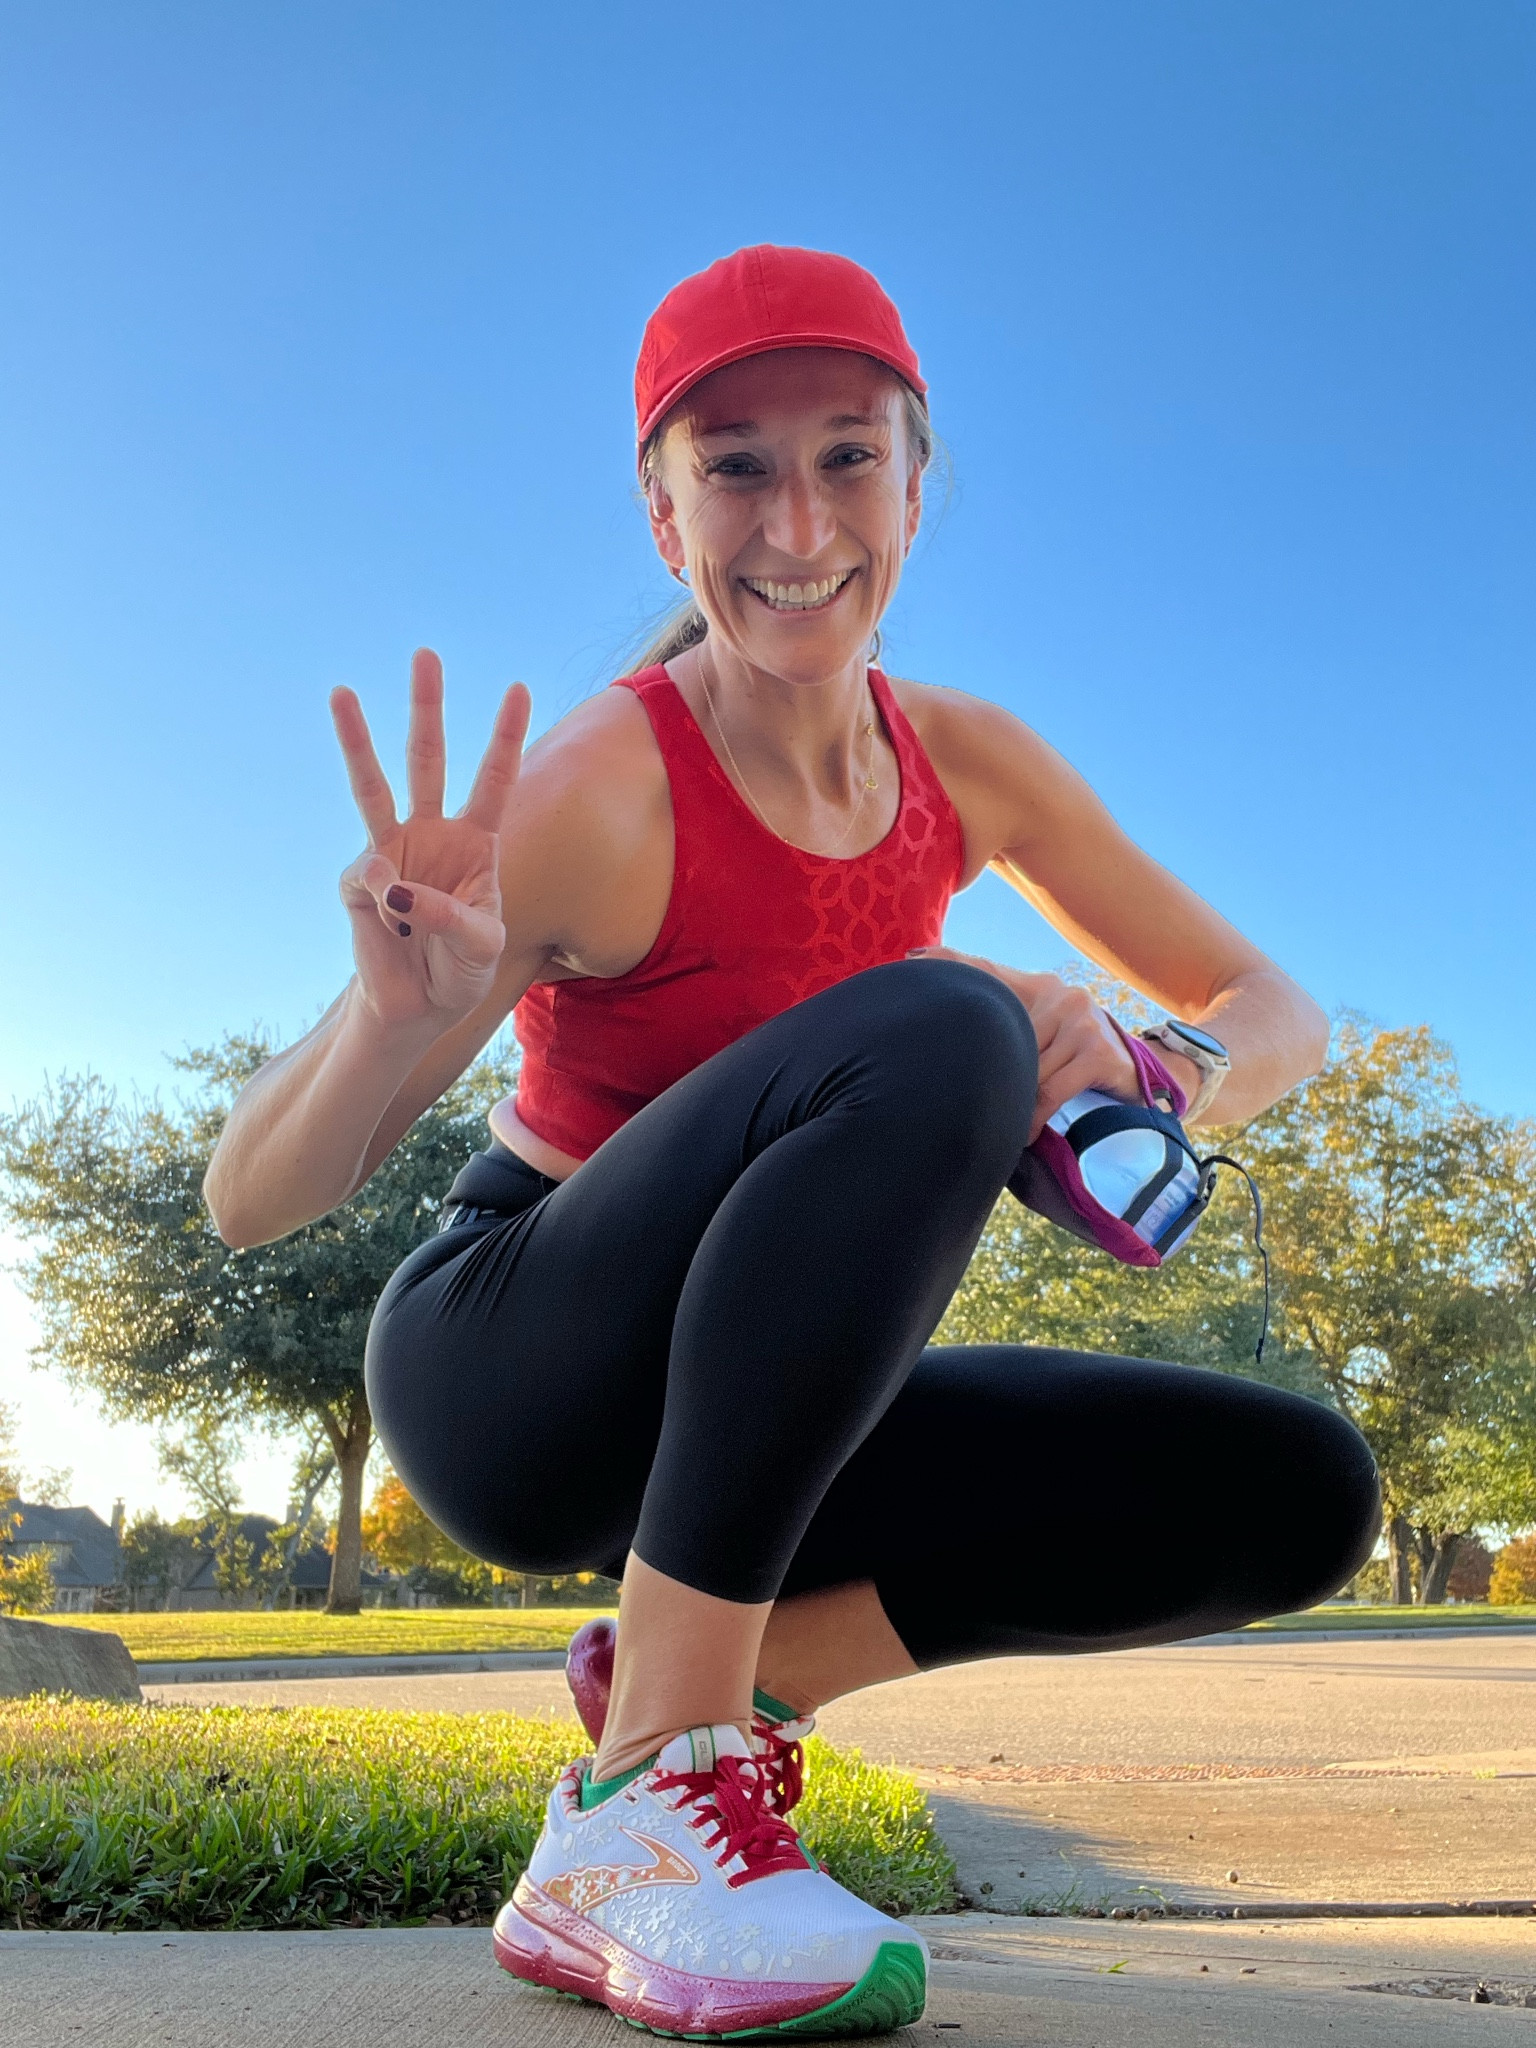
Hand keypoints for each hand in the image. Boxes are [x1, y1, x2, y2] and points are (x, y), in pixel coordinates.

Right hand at [331, 649, 530, 1034]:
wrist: (417, 1008)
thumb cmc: (461, 970)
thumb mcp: (483, 946)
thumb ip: (454, 916)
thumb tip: (395, 887)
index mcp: (477, 842)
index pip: (495, 780)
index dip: (505, 737)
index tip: (518, 688)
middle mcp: (433, 834)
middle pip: (430, 760)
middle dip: (428, 709)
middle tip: (426, 655)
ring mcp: (393, 852)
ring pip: (373, 786)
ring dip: (358, 740)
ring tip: (343, 692)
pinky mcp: (360, 881)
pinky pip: (366, 876)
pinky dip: (383, 900)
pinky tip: (394, 924)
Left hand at [907, 947, 1138, 1140]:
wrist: (1139, 1074)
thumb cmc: (1077, 1057)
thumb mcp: (1041, 1032)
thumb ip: (1002, 1022)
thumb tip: (939, 988)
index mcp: (1039, 987)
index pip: (988, 972)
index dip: (950, 962)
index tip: (912, 962)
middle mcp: (1059, 996)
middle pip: (1004, 1037)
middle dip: (986, 1070)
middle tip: (959, 1093)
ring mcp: (1081, 1022)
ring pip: (1025, 1071)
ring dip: (1011, 1103)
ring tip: (997, 1123)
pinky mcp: (1097, 1053)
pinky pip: (1050, 1092)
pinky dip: (1033, 1118)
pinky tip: (1024, 1134)